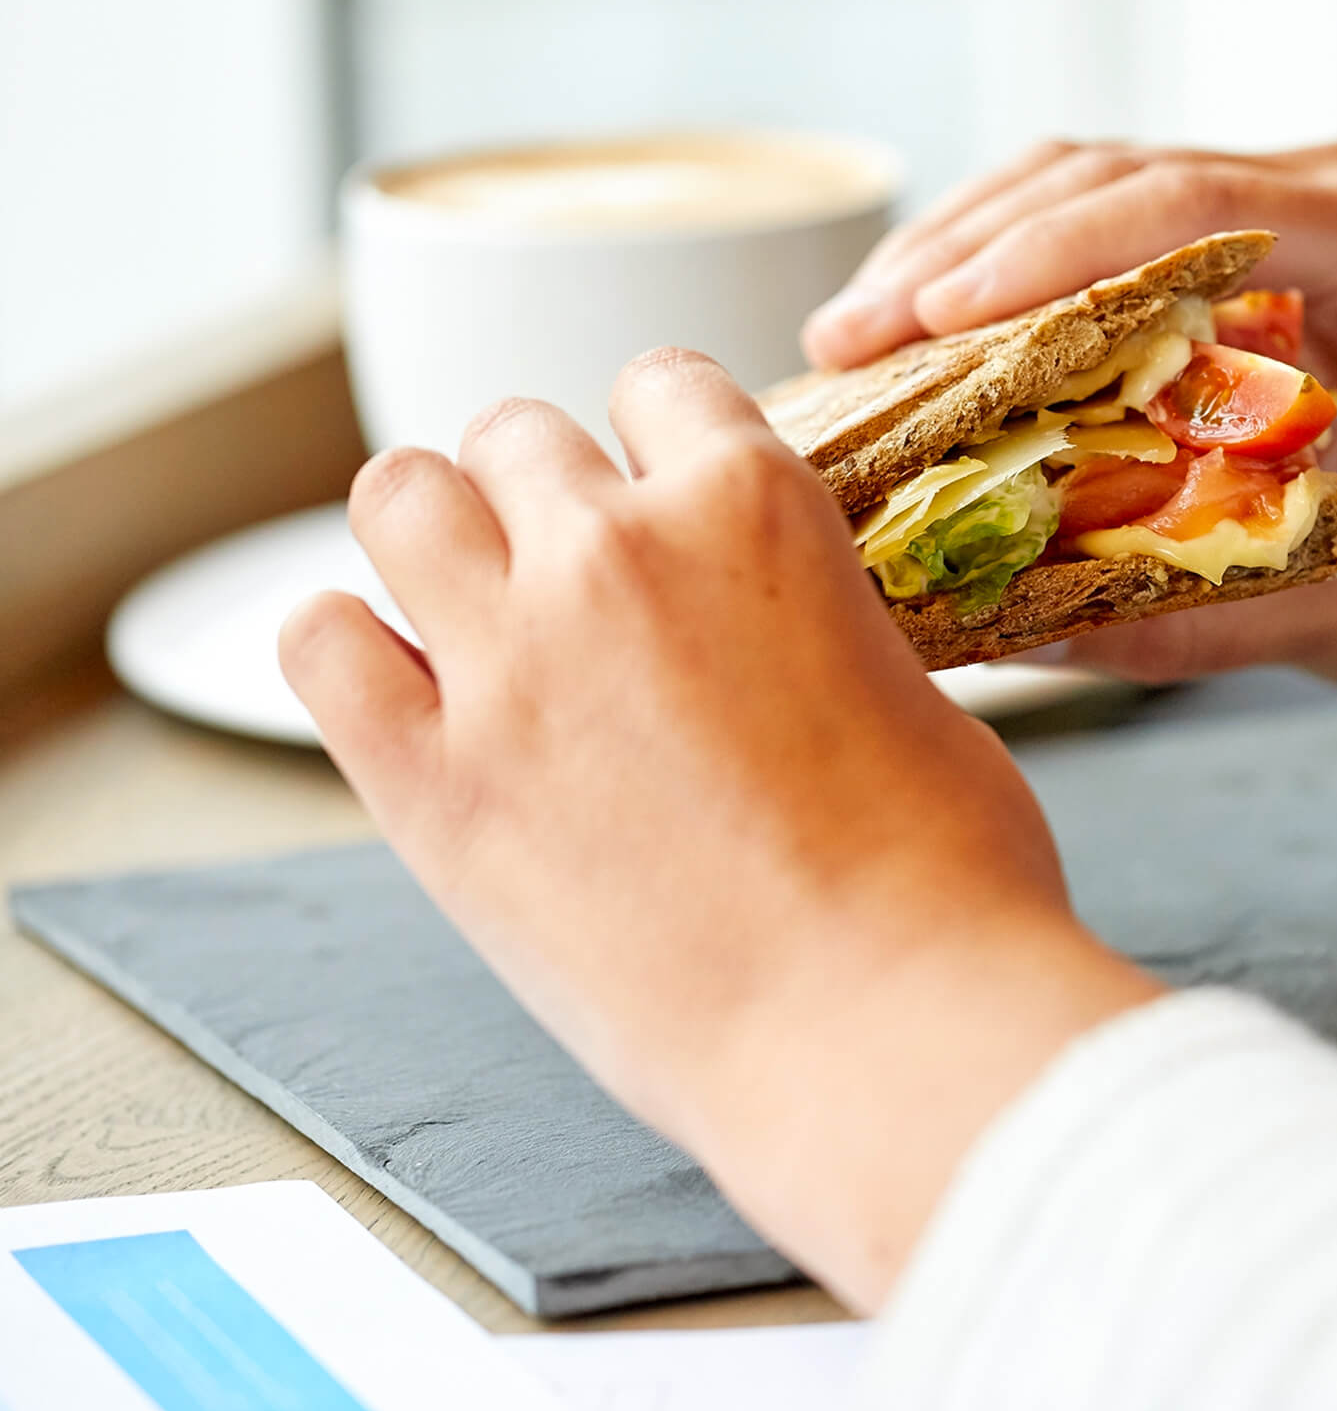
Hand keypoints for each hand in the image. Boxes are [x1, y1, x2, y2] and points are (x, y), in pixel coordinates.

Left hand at [279, 351, 1158, 1306]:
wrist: (876, 1028)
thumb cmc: (943, 878)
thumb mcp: (911, 685)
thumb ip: (820, 622)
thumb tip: (786, 640)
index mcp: (752, 509)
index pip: (662, 382)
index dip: (665, 435)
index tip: (664, 485)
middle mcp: (612, 555)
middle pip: (516, 433)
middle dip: (546, 487)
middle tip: (577, 568)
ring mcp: (506, 664)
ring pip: (400, 494)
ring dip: (437, 531)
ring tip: (472, 598)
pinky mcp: (430, 783)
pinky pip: (319, 643)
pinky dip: (350, 645)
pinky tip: (402, 683)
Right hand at [804, 140, 1336, 704]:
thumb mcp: (1308, 605)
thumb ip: (1152, 615)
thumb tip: (971, 623)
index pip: (1187, 204)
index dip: (1042, 252)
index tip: (927, 311)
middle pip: (1114, 175)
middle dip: (964, 253)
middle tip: (844, 338)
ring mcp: (1292, 198)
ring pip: (1090, 181)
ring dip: (963, 252)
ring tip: (853, 334)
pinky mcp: (1248, 232)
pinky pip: (1106, 221)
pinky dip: (1007, 270)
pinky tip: (924, 329)